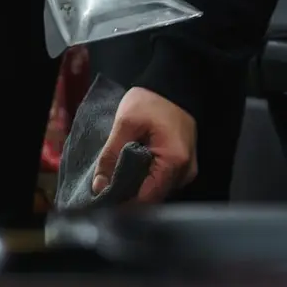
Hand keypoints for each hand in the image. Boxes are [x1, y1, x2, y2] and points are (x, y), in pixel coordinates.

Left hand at [93, 87, 196, 204]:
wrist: (173, 84)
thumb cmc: (151, 100)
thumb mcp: (125, 124)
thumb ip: (110, 155)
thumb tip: (99, 186)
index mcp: (174, 161)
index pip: (148, 197)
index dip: (125, 202)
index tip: (104, 201)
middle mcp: (186, 171)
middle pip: (155, 197)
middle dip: (129, 196)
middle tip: (106, 191)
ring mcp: (187, 169)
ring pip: (159, 190)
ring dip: (138, 188)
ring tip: (116, 181)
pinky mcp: (184, 165)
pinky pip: (164, 181)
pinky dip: (147, 179)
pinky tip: (131, 172)